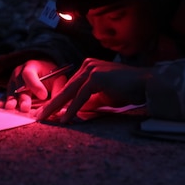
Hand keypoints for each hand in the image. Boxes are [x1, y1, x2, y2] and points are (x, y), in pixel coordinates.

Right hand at [0, 59, 66, 112]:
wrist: (40, 70)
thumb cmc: (50, 74)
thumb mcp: (57, 78)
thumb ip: (58, 89)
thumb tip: (58, 105)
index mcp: (31, 66)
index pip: (30, 74)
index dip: (35, 85)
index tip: (43, 96)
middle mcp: (18, 73)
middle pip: (19, 85)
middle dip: (23, 97)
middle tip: (26, 108)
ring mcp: (12, 81)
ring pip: (10, 91)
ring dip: (11, 101)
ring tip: (11, 108)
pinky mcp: (9, 90)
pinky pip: (4, 96)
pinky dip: (3, 102)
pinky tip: (2, 108)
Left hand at [36, 58, 150, 122]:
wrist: (145, 84)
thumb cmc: (128, 91)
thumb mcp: (103, 97)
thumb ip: (88, 101)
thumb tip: (73, 111)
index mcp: (89, 67)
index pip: (69, 86)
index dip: (57, 100)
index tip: (47, 112)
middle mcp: (87, 65)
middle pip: (66, 88)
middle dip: (51, 104)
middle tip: (39, 116)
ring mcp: (91, 69)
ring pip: (70, 92)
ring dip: (56, 107)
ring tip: (45, 118)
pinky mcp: (96, 77)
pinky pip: (80, 96)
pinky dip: (72, 108)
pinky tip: (64, 119)